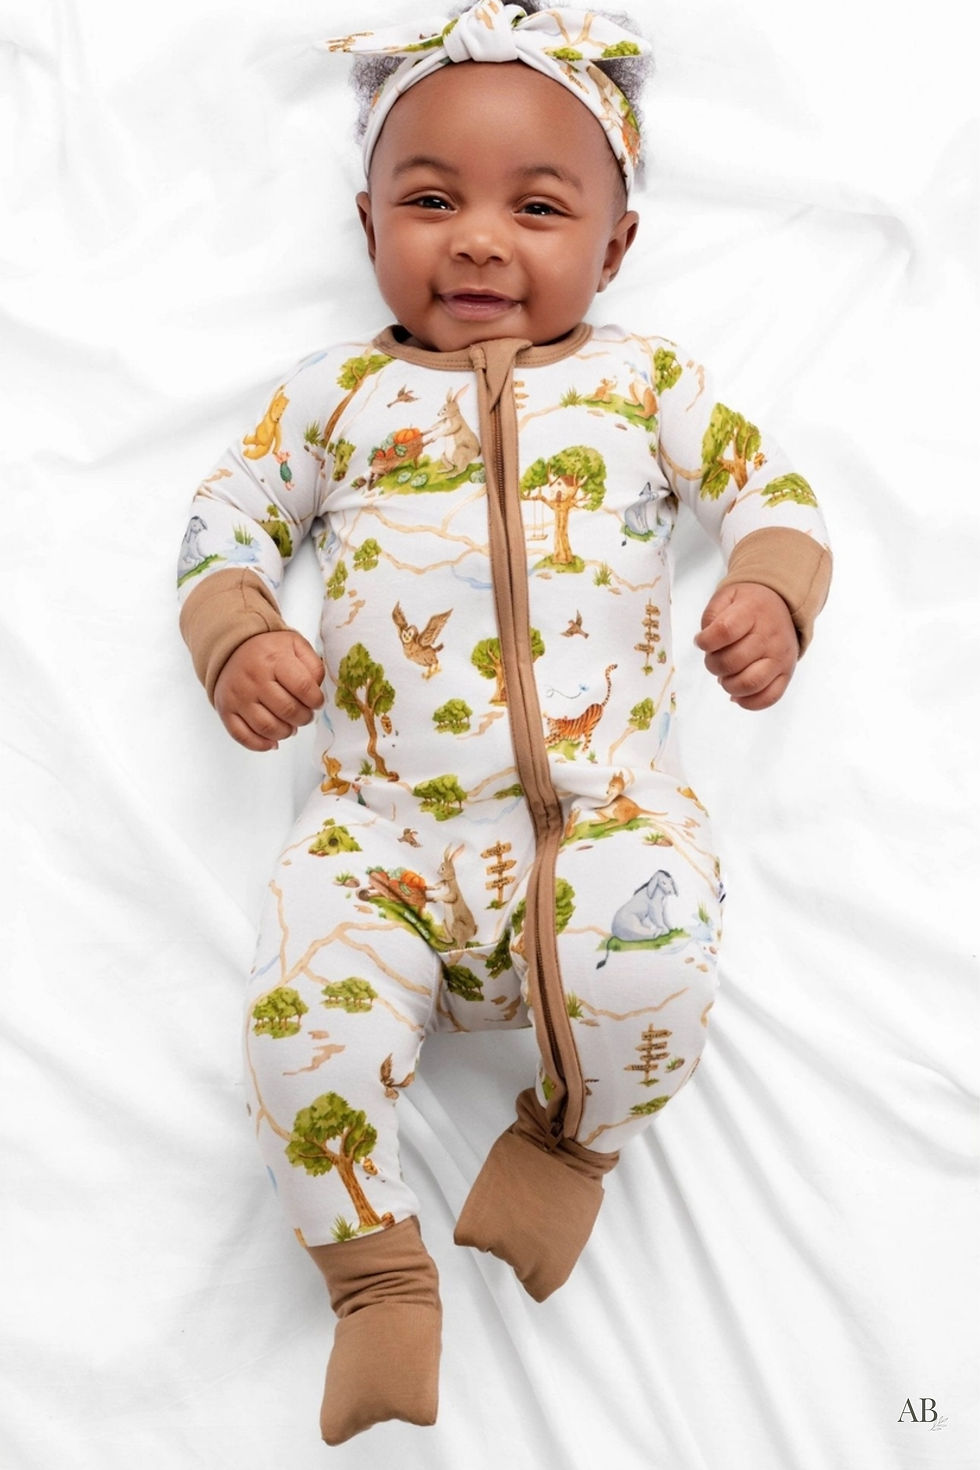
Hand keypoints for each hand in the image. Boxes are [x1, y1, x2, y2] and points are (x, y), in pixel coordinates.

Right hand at [213, 630, 324, 750]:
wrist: (232, 648)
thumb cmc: (269, 650)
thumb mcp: (296, 645)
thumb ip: (313, 666)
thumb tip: (316, 693)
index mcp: (274, 660)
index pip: (303, 687)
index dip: (316, 700)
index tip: (317, 702)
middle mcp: (254, 679)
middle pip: (287, 711)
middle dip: (304, 718)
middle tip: (305, 715)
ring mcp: (238, 696)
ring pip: (267, 727)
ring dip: (286, 732)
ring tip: (291, 726)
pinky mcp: (225, 710)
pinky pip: (243, 736)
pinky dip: (261, 744)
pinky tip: (273, 741)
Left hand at [694, 583, 797, 709]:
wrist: (782, 605)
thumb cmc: (748, 604)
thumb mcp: (726, 596)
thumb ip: (710, 617)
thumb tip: (705, 644)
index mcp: (752, 612)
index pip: (724, 631)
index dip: (705, 642)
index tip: (701, 641)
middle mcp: (770, 636)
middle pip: (733, 661)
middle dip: (713, 664)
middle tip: (713, 659)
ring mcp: (780, 657)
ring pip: (749, 684)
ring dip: (728, 685)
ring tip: (725, 676)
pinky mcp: (787, 674)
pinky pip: (769, 698)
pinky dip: (748, 702)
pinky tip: (737, 693)